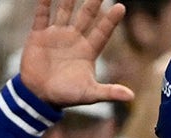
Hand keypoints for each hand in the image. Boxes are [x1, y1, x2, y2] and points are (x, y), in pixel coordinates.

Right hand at [19, 0, 134, 108]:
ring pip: (65, 12)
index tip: (120, 6)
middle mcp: (74, 40)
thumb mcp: (90, 94)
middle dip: (93, 3)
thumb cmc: (66, 96)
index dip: (111, 20)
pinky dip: (44, 5)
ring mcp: (57, 36)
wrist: (39, 96)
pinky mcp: (39, 36)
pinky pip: (42, 16)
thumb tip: (131, 96)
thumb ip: (109, 92)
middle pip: (86, 17)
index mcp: (88, 51)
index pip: (102, 32)